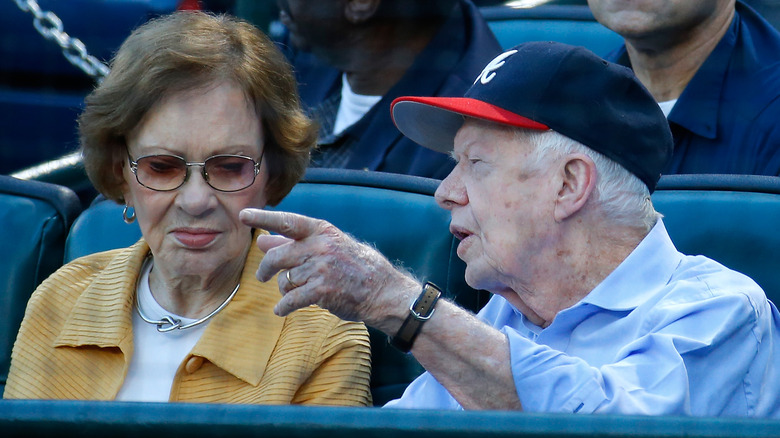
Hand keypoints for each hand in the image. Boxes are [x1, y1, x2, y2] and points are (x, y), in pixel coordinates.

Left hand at [239, 208, 418, 330]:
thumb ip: (295, 244)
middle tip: (264, 276)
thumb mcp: (329, 247)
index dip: (263, 218)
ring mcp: (321, 268)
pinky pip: (291, 300)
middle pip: (277, 256)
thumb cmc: (355, 267)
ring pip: (285, 280)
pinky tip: (283, 310)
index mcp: (322, 231)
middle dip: (266, 269)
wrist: (383, 291)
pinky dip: (284, 307)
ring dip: (285, 289)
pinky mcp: (321, 291)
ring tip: (297, 292)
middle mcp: (320, 246)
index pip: (287, 221)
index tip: (243, 215)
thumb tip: (263, 240)